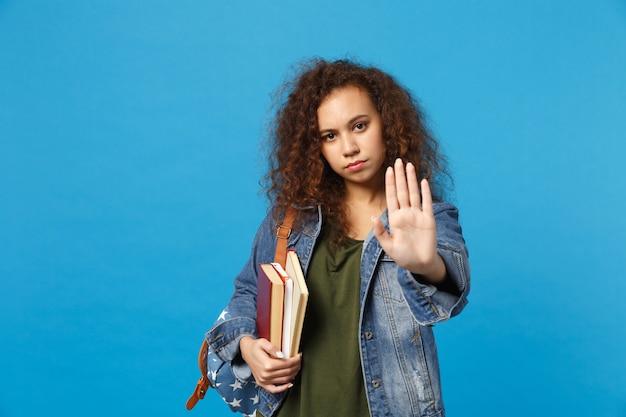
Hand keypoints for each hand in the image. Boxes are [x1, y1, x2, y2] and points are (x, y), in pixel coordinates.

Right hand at [239, 336, 301, 393]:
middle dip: (296, 366)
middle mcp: (265, 374)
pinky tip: (289, 384)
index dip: (295, 360)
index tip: (299, 356)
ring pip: (284, 380)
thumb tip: (282, 355)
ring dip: (293, 374)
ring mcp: (264, 380)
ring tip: (296, 368)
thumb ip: (273, 348)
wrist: (246, 352)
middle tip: (299, 361)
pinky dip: (283, 388)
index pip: (287, 364)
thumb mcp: (263, 342)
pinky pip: (274, 390)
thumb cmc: (255, 346)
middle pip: (287, 372)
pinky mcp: (262, 383)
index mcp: (267, 364)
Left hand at [372, 159, 445, 282]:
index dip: (390, 183)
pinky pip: (427, 203)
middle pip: (402, 190)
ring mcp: (418, 215)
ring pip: (414, 193)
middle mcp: (406, 213)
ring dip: (412, 180)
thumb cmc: (403, 257)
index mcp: (395, 218)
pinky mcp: (429, 220)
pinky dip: (425, 192)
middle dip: (400, 176)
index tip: (388, 170)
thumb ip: (380, 232)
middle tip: (398, 160)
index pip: (392, 196)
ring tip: (410, 165)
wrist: (420, 264)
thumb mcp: (388, 246)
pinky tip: (423, 181)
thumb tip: (373, 216)